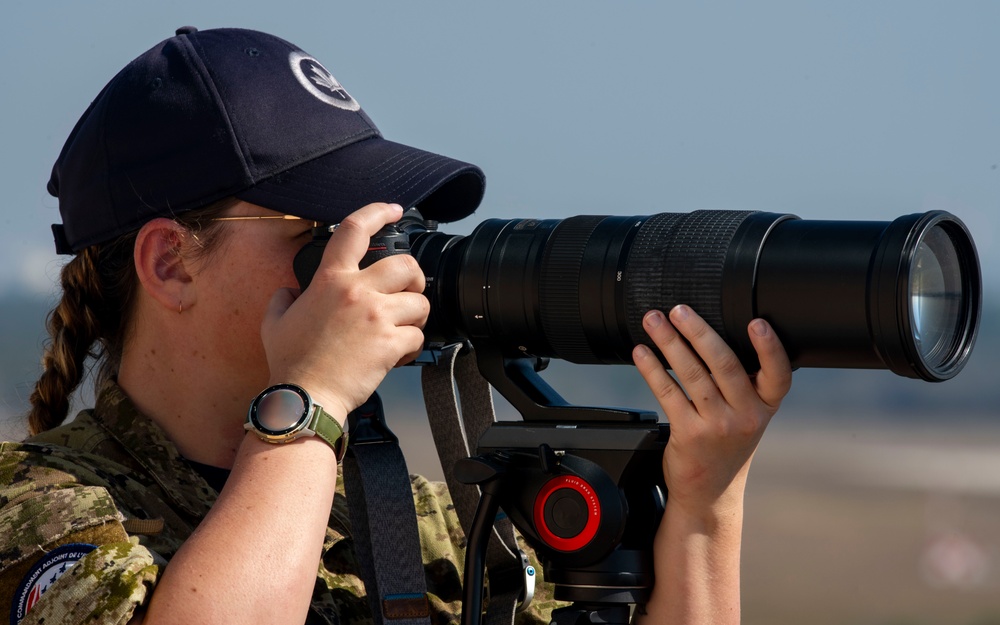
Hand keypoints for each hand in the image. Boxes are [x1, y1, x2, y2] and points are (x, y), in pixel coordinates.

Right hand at [260, 203, 428, 418]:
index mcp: (329, 280)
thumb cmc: (290, 363)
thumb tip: (291, 291)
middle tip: (407, 293)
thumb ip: (284, 298)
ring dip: (416, 317)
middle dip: (415, 278)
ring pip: (420, 302)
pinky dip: (412, 347)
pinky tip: (396, 356)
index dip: (378, 212)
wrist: (304, 397)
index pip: (354, 229)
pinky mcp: (390, 343)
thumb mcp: (275, 322)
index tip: (393, 210)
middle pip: (406, 264)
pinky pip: (418, 336)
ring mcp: (375, 316)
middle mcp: (356, 291)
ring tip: (400, 331)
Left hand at [632, 305, 790, 519]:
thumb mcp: (748, 418)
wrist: (710, 494)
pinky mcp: (689, 434)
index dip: (770, 348)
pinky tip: (642, 353)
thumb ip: (743, 385)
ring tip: (654, 322)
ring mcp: (717, 427)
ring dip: (670, 342)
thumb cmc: (726, 446)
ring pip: (692, 374)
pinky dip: (652, 368)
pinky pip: (668, 392)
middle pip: (724, 364)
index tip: (756, 322)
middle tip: (679, 309)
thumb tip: (711, 335)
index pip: (778, 375)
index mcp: (764, 407)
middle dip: (699, 331)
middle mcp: (745, 417)